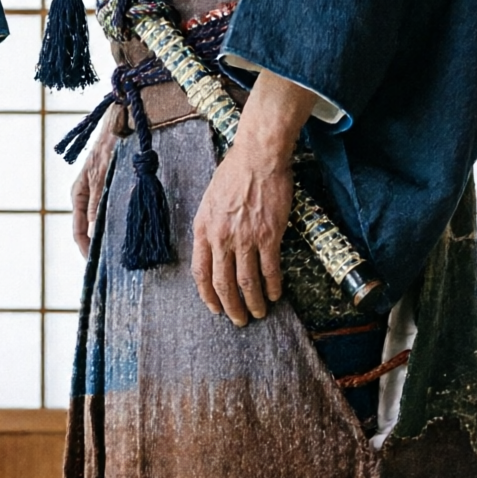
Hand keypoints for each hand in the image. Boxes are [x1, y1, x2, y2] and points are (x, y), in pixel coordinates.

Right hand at [70, 117, 117, 256]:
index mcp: (78, 195)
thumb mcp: (102, 177)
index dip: (87, 251)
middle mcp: (89, 197)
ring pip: (107, 222)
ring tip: (128, 251)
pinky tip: (136, 231)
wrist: (125, 121)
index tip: (98, 265)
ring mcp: (102, 193)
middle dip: (102, 246)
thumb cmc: (109, 145)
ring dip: (115, 235)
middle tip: (117, 263)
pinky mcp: (117, 188)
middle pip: (92, 230)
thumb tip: (94, 234)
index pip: (78, 232)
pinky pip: (118, 211)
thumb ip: (97, 205)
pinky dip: (125, 222)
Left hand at [190, 72, 318, 324]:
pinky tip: (276, 294)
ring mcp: (245, 238)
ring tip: (260, 312)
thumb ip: (210, 226)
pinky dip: (273, 286)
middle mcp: (221, 237)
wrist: (258, 157)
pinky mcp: (268, 235)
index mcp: (203, 229)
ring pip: (246, 281)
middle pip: (223, 283)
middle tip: (239, 320)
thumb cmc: (234, 173)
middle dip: (231, 307)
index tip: (214, 308)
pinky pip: (269, 269)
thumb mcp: (210, 200)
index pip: (200, 272)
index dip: (207, 295)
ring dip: (253, 302)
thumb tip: (213, 248)